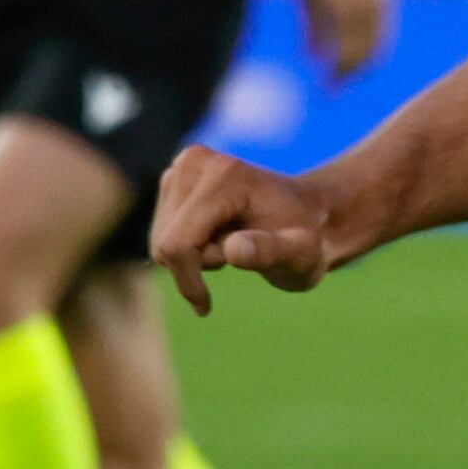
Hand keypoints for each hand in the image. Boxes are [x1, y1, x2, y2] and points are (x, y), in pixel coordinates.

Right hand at [152, 146, 346, 312]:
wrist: (306, 215)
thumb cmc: (306, 240)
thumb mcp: (300, 255)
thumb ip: (269, 251)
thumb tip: (233, 251)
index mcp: (225, 176)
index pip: (179, 243)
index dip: (188, 281)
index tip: (205, 306)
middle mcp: (196, 162)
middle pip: (165, 242)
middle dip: (197, 264)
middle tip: (239, 255)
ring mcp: (182, 167)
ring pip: (161, 240)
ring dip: (194, 255)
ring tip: (232, 242)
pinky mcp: (174, 178)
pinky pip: (162, 232)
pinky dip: (187, 246)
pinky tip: (218, 236)